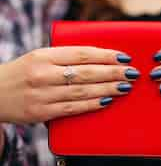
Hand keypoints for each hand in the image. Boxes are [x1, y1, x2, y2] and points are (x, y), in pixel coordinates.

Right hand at [0, 47, 138, 123]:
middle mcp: (43, 73)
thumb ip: (65, 57)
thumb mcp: (40, 57)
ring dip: (108, 89)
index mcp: (43, 55)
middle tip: (132, 73)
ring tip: (125, 87)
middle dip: (113, 73)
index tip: (124, 57)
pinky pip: (73, 108)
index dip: (106, 55)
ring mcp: (42, 94)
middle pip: (86, 72)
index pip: (82, 53)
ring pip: (82, 91)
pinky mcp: (41, 112)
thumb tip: (100, 60)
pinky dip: (92, 104)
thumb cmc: (23, 72)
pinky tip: (107, 100)